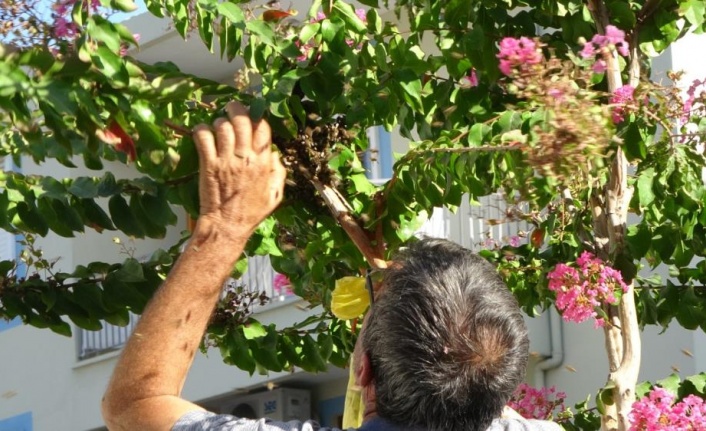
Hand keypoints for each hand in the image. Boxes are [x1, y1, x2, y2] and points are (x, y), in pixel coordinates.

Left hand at [192, 101, 285, 241]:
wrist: (227, 226)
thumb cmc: (251, 213)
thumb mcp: (274, 196)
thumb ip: (278, 174)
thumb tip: (275, 155)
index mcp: (263, 163)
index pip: (262, 129)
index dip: (256, 118)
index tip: (251, 116)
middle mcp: (246, 158)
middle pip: (242, 120)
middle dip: (236, 109)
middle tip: (231, 108)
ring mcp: (226, 160)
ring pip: (222, 126)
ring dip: (219, 122)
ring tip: (217, 126)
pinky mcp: (209, 164)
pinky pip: (203, 137)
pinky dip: (201, 131)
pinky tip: (201, 133)